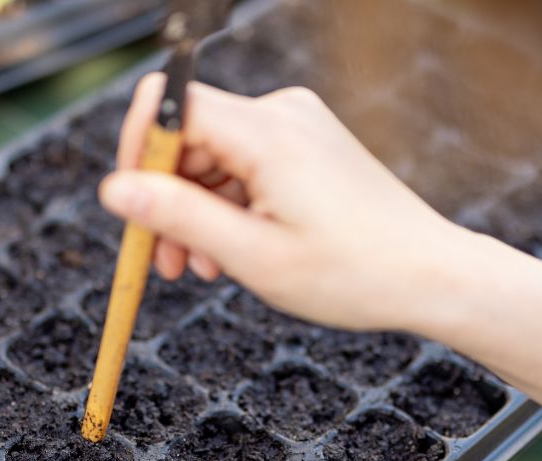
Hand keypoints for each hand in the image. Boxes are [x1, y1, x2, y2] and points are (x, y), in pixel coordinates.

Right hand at [98, 73, 465, 331]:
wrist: (429, 275)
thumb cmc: (351, 273)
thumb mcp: (252, 256)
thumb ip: (178, 217)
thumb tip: (112, 189)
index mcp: (267, 132)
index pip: (167, 104)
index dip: (136, 154)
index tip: (131, 211)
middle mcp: (282, 113)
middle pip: (188, 134)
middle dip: (166, 197)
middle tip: (165, 263)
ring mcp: (298, 125)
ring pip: (214, 154)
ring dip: (196, 210)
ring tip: (203, 269)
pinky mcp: (308, 143)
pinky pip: (245, 163)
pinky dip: (229, 204)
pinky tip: (232, 250)